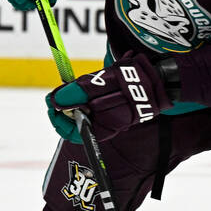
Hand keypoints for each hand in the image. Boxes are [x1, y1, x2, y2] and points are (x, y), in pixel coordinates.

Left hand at [46, 53, 172, 142]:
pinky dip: (86, 96)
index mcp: (103, 126)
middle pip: (74, 121)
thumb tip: (55, 101)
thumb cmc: (134, 80)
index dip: (56, 117)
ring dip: (75, 99)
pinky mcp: (113, 110)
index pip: (70, 132)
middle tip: (58, 91)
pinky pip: (93, 106)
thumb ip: (79, 93)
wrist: (160, 78)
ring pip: (82, 112)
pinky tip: (90, 84)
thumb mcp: (103, 83)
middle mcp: (105, 127)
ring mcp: (109, 119)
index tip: (50, 101)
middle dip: (64, 106)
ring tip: (77, 85)